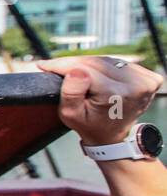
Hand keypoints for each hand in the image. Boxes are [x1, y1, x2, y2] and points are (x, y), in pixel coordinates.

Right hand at [36, 56, 163, 146]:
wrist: (113, 135)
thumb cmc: (89, 125)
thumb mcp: (70, 115)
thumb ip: (71, 92)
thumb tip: (75, 71)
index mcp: (117, 95)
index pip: (85, 69)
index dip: (63, 65)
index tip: (45, 65)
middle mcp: (137, 85)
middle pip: (97, 62)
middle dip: (74, 63)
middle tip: (54, 66)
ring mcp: (147, 81)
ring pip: (107, 60)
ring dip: (88, 63)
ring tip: (72, 71)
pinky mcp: (151, 78)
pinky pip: (119, 63)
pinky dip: (104, 66)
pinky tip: (94, 75)